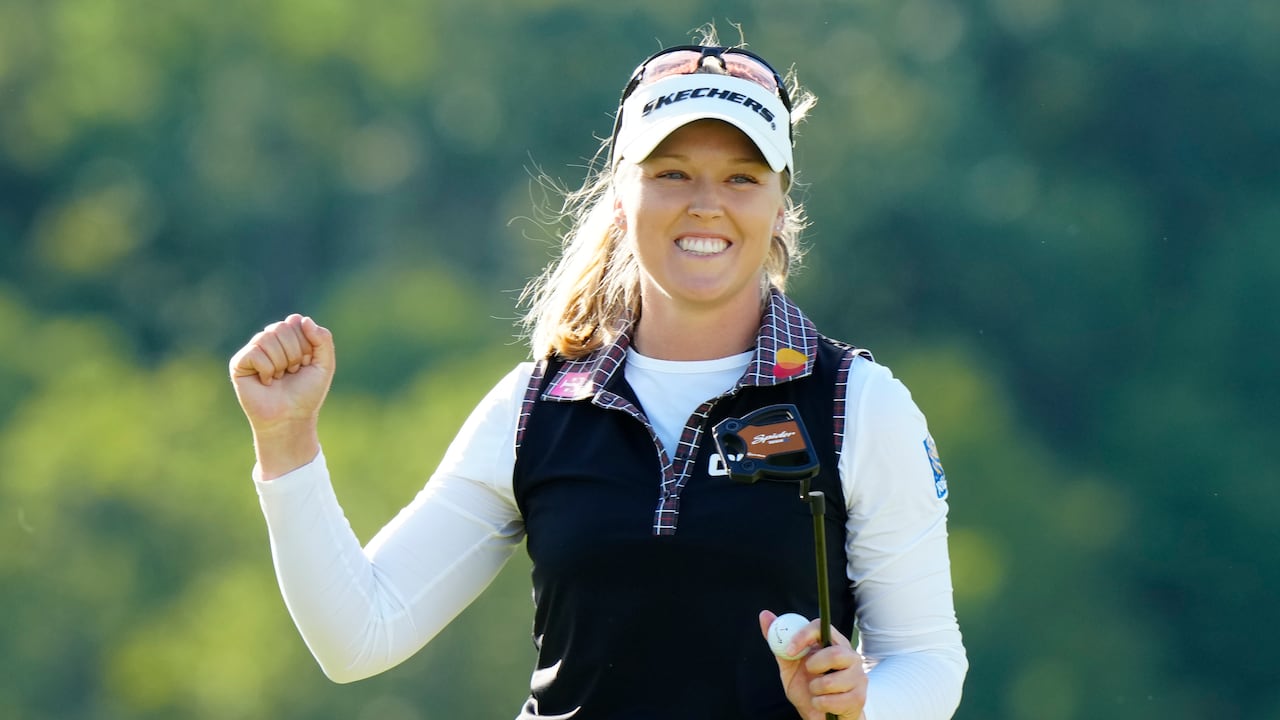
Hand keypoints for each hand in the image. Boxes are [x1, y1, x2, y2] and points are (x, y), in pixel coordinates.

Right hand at [229, 314, 334, 476]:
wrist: (291, 418)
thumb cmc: (307, 393)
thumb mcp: (324, 364)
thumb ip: (322, 339)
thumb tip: (301, 319)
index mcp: (288, 336)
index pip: (295, 321)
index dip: (306, 345)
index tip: (306, 363)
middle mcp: (269, 340)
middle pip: (281, 327)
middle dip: (294, 353)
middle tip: (292, 372)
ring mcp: (253, 350)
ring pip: (267, 338)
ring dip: (281, 363)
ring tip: (279, 377)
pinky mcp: (239, 363)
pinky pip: (255, 352)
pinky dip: (267, 369)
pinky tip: (266, 382)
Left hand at [759, 610, 867, 719]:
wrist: (821, 716)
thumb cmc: (807, 687)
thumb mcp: (790, 665)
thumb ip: (779, 643)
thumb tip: (765, 615)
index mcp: (833, 643)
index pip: (822, 626)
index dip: (803, 636)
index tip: (789, 651)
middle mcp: (850, 656)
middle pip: (834, 653)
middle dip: (814, 667)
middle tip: (809, 673)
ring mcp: (858, 676)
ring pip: (831, 682)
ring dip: (815, 691)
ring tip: (816, 692)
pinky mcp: (859, 697)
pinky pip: (833, 701)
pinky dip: (819, 704)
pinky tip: (823, 704)